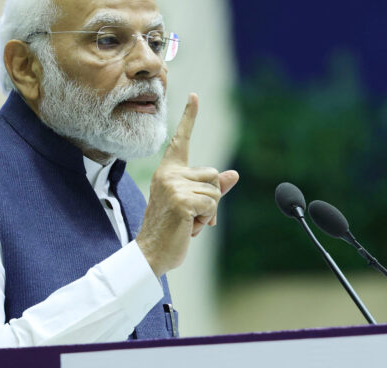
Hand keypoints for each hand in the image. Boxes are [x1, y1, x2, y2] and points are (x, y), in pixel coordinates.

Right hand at [136, 93, 238, 276]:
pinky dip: (206, 220)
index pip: (181, 140)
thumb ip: (212, 188)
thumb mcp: (193, 205)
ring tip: (188, 222)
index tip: (194, 96)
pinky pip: (212, 204)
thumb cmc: (171, 229)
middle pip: (213, 175)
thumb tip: (234, 174)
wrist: (151, 253)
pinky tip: (189, 227)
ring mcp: (174, 186)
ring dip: (209, 212)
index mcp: (168, 172)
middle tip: (191, 216)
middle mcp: (169, 174)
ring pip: (215, 191)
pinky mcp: (182, 200)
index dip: (189, 117)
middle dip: (211, 199)